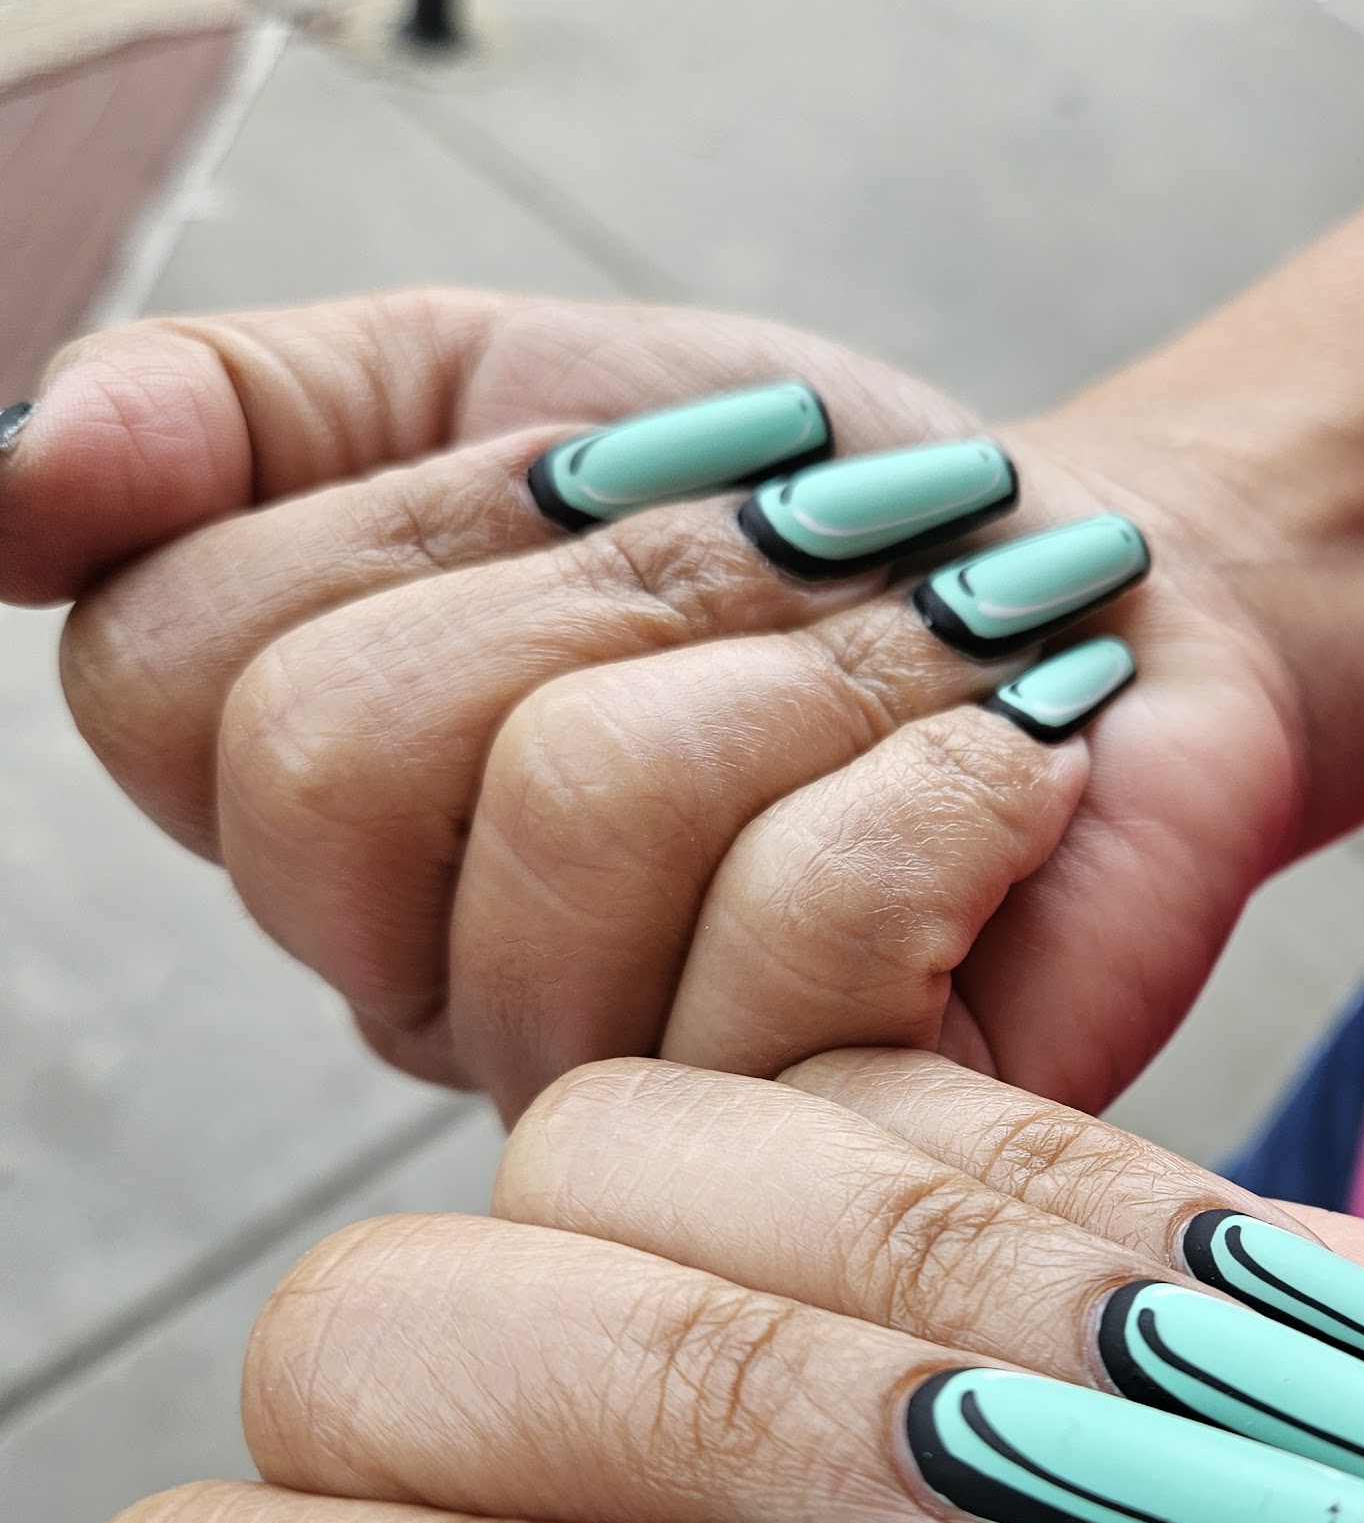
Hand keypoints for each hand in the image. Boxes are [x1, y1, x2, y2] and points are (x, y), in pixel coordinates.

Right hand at [6, 293, 1305, 1118]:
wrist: (1095, 603)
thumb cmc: (819, 507)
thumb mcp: (519, 384)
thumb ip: (239, 416)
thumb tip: (4, 475)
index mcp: (338, 831)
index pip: (165, 677)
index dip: (413, 519)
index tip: (618, 477)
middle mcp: (441, 992)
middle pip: (339, 751)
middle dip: (620, 572)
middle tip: (809, 559)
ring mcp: (629, 1091)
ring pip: (585, 807)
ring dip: (810, 658)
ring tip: (928, 664)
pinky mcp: (829, 1138)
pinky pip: (805, 916)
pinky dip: (953, 768)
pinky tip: (1010, 770)